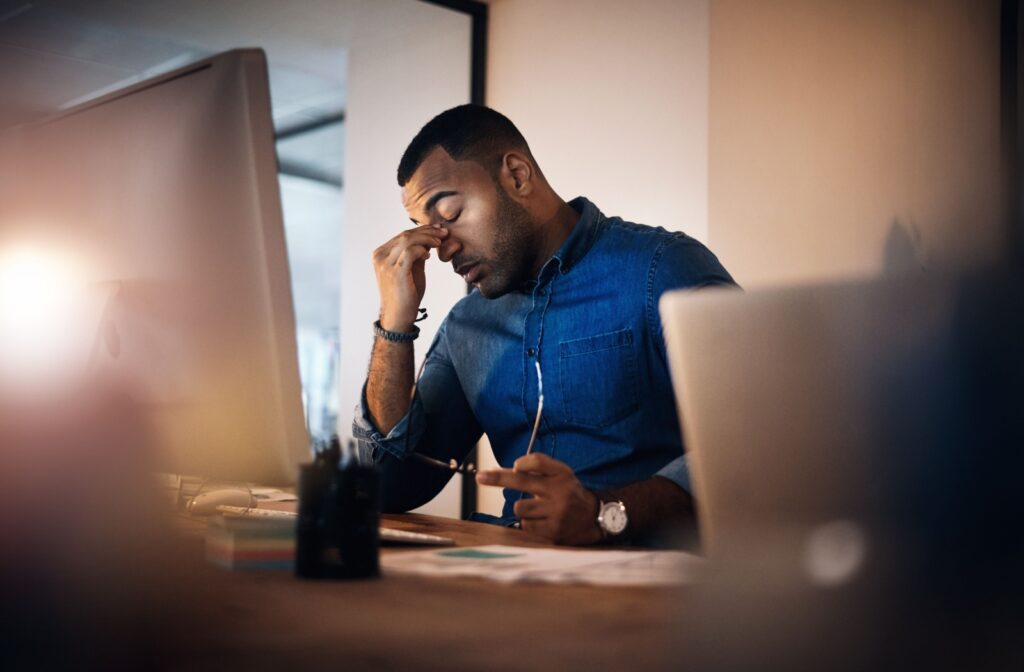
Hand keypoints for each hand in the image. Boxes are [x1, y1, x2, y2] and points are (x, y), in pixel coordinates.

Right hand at [371, 225, 450, 331]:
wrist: (398, 316)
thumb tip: (429, 237)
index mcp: (381, 254)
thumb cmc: (406, 293)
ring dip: (427, 238)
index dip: (422, 229)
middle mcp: (380, 257)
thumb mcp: (412, 268)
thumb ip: (417, 253)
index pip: (402, 235)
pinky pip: (409, 252)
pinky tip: (429, 256)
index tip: (438, 229)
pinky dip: (421, 250)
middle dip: (427, 231)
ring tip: (439, 242)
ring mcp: (385, 264)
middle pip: (405, 235)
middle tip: (443, 232)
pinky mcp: (395, 273)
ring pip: (407, 240)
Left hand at [476, 453, 602, 545]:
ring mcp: (556, 514)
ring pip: (520, 507)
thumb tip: (514, 467)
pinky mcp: (552, 532)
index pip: (539, 462)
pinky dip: (529, 523)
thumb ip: (539, 465)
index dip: (524, 462)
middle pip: (522, 481)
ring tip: (538, 509)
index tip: (514, 465)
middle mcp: (560, 492)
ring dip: (523, 508)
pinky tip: (543, 521)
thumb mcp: (561, 473)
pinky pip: (526, 525)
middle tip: (480, 477)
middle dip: (498, 478)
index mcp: (562, 474)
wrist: (593, 518)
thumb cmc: (568, 492)